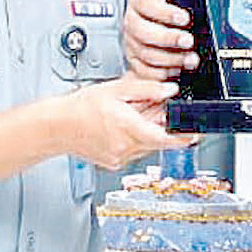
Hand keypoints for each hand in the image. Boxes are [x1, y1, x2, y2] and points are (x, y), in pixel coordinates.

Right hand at [66, 77, 193, 168]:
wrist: (55, 126)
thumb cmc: (79, 108)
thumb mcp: (116, 90)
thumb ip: (147, 89)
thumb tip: (170, 90)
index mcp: (128, 129)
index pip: (166, 138)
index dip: (185, 137)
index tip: (196, 133)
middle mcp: (126, 148)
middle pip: (156, 140)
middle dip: (161, 125)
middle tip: (154, 109)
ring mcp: (119, 158)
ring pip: (145, 146)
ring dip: (146, 131)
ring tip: (130, 115)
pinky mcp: (114, 162)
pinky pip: (133, 151)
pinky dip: (134, 138)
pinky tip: (121, 126)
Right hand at [122, 0, 196, 80]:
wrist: (158, 19)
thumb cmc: (168, 8)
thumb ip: (182, 2)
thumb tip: (198, 11)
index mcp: (139, 2)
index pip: (147, 5)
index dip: (166, 13)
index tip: (185, 18)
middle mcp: (132, 23)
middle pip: (144, 33)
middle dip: (169, 39)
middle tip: (189, 41)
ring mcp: (132, 43)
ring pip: (147, 54)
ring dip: (172, 59)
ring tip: (190, 59)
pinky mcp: (135, 61)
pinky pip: (145, 72)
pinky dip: (162, 74)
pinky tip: (177, 71)